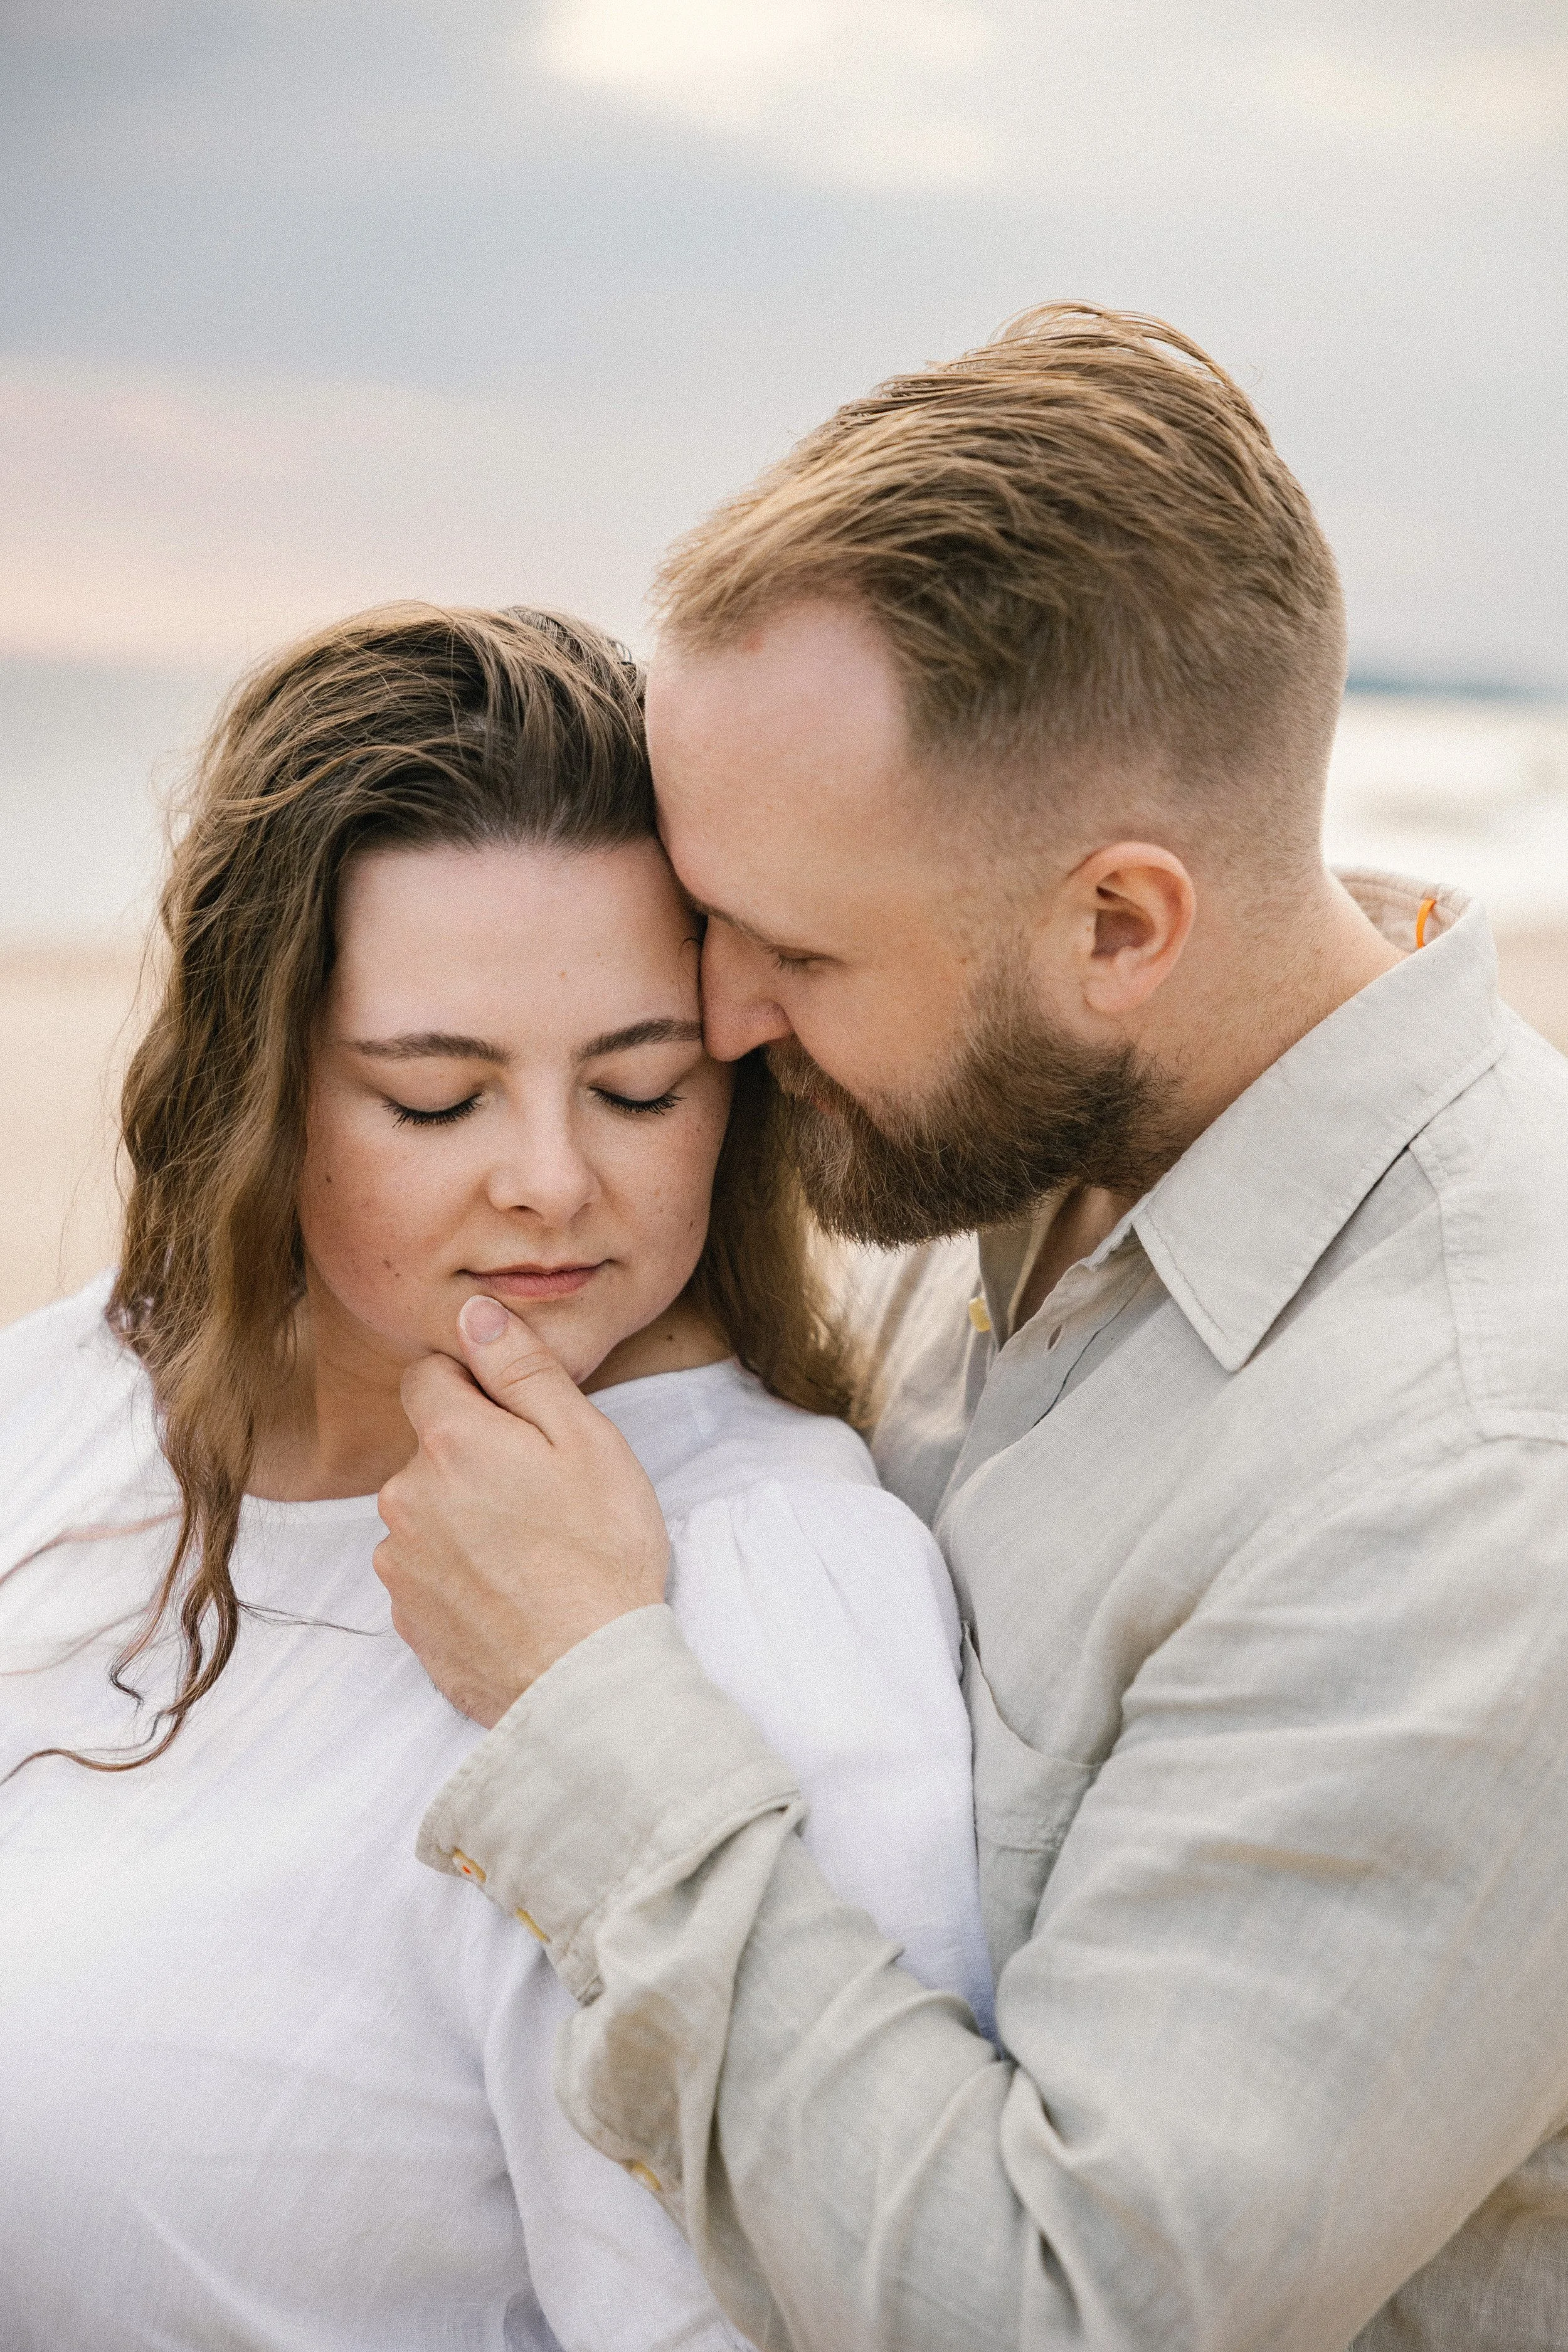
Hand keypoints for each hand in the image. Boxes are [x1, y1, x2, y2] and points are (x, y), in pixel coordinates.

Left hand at [375, 1296, 670, 1725]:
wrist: (587, 1678)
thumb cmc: (602, 1553)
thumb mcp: (585, 1440)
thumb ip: (521, 1369)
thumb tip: (473, 1312)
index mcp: (450, 1442)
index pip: (429, 1376)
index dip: (476, 1387)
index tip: (521, 1423)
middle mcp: (406, 1497)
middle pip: (431, 1449)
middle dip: (476, 1459)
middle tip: (544, 1496)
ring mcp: (400, 1563)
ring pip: (428, 1512)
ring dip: (465, 1519)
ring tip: (531, 1553)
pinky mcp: (407, 1619)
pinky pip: (428, 1572)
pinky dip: (461, 1575)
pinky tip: (511, 1593)